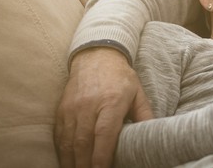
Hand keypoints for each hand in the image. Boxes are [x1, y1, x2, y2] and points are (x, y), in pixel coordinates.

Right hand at [54, 47, 153, 167]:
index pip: (104, 134)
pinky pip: (59, 136)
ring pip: (68, 142)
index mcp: (111, 102)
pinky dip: (63, 152)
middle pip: (83, 142)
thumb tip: (153, 137)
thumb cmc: (120, 77)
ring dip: (72, 162)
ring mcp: (72, 108)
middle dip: (85, 164)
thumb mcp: (138, 93)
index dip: (101, 156)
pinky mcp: (61, 110)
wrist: (96, 56)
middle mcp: (89, 106)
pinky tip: (68, 162)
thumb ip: (145, 116)